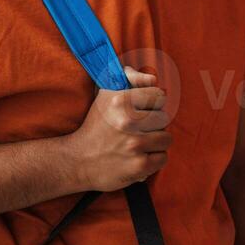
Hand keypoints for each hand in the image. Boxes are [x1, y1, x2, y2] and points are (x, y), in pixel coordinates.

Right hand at [68, 66, 171, 192]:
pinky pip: (163, 157)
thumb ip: (130, 79)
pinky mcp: (139, 165)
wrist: (78, 160)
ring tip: (139, 144)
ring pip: (166, 138)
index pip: (158, 96)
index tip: (141, 112)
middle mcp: (128, 121)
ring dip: (155, 143)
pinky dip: (153, 159)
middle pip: (164, 118)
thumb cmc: (96, 126)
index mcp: (120, 101)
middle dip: (153, 124)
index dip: (151, 105)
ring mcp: (135, 144)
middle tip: (138, 130)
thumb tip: (153, 79)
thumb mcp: (106, 96)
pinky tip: (139, 157)